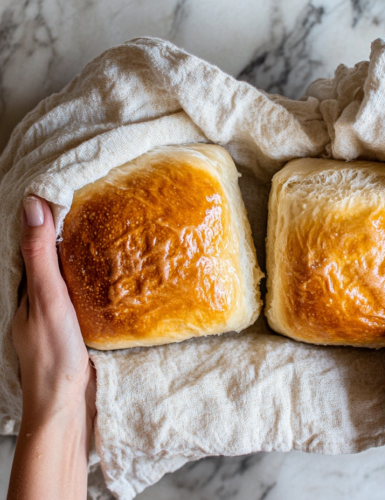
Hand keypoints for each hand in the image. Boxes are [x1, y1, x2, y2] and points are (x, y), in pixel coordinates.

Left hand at [8, 196, 94, 499]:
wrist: (66, 404)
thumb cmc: (54, 353)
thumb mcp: (47, 299)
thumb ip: (40, 257)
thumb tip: (33, 206)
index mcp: (24, 289)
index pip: (31, 243)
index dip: (44, 218)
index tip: (63, 192)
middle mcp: (36, 299)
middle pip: (48, 258)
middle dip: (64, 233)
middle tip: (91, 208)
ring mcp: (55, 313)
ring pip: (66, 276)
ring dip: (80, 256)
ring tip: (105, 234)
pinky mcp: (74, 326)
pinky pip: (80, 293)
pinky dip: (91, 279)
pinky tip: (109, 275)